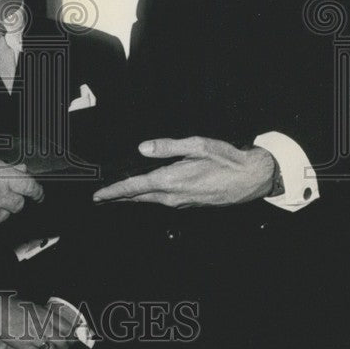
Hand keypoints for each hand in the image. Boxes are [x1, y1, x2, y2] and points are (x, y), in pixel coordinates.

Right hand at [0, 298, 80, 348]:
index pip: (67, 327)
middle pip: (63, 341)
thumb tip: (53, 322)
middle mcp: (42, 325)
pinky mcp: (23, 345)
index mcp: (45, 313)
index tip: (73, 339)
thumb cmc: (12, 303)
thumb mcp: (32, 305)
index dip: (72, 335)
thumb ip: (43, 315)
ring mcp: (33, 335)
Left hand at [92, 137, 275, 207]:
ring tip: (117, 196)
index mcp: (172, 180)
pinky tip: (145, 192)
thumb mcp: (197, 145)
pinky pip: (162, 201)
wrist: (252, 178)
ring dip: (132, 198)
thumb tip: (143, 148)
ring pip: (150, 200)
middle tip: (101, 198)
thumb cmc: (228, 160)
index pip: (134, 188)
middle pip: (138, 197)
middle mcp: (174, 195)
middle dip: (118, 197)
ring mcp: (182, 202)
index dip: (113, 192)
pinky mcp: (190, 203)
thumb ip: (168, 146)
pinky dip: (148, 197)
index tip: (98, 195)